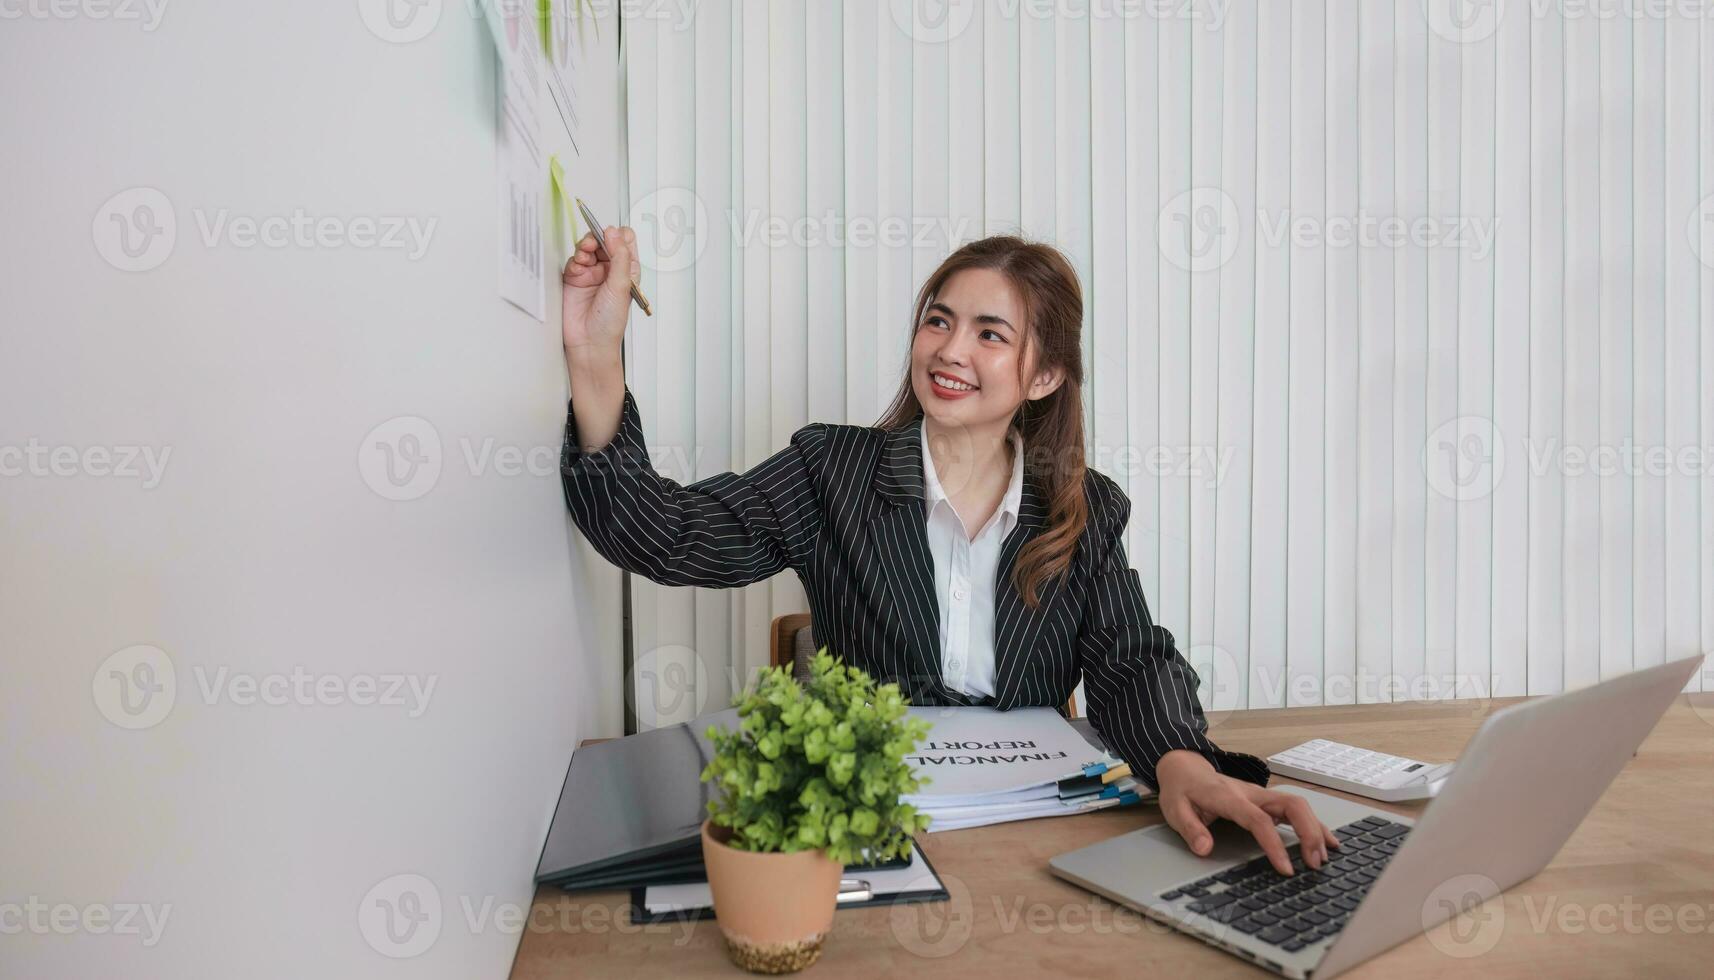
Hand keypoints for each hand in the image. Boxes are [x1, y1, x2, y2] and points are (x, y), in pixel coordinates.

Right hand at [561, 225, 638, 355]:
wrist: (589, 343)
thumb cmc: (610, 323)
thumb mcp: (621, 286)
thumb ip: (619, 256)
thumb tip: (614, 232)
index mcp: (627, 270)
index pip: (625, 241)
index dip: (618, 236)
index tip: (611, 236)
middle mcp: (610, 270)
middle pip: (604, 240)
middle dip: (598, 238)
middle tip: (594, 242)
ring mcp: (592, 273)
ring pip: (588, 247)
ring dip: (585, 246)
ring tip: (585, 254)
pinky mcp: (574, 278)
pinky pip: (574, 259)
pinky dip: (575, 259)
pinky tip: (579, 266)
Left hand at [1154, 749, 1339, 875]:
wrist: (1184, 767)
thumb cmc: (1181, 790)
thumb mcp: (1175, 810)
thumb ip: (1191, 829)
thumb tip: (1205, 849)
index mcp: (1229, 798)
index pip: (1258, 820)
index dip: (1274, 844)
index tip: (1286, 869)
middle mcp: (1251, 794)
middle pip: (1291, 805)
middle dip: (1308, 833)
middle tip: (1315, 863)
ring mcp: (1261, 795)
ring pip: (1298, 805)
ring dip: (1315, 830)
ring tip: (1324, 858)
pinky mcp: (1266, 799)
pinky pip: (1296, 809)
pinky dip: (1314, 824)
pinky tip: (1328, 841)